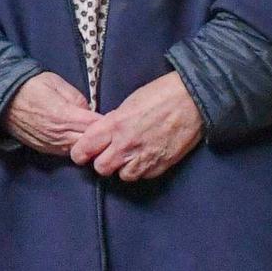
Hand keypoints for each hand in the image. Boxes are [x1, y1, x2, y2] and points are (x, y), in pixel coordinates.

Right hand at [0, 71, 102, 157]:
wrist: (3, 98)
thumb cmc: (31, 85)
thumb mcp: (57, 83)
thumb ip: (77, 99)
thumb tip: (89, 111)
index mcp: (65, 116)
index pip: (96, 127)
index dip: (108, 125)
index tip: (116, 121)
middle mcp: (60, 135)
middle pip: (91, 145)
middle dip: (102, 140)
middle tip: (110, 132)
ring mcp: (52, 145)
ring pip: (79, 152)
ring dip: (89, 147)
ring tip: (96, 138)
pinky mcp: (45, 150)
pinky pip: (66, 153)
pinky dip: (75, 148)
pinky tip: (78, 140)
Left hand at [69, 71, 203, 180]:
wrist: (191, 100)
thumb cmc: (159, 95)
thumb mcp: (127, 104)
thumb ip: (113, 123)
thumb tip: (104, 134)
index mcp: (114, 125)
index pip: (85, 149)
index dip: (80, 153)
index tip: (82, 152)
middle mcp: (126, 145)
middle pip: (101, 168)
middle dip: (102, 162)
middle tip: (106, 154)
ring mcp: (144, 158)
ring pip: (122, 176)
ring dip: (123, 168)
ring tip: (128, 156)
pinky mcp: (160, 166)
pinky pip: (143, 176)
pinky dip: (141, 169)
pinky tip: (144, 157)